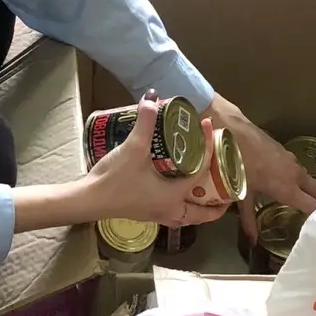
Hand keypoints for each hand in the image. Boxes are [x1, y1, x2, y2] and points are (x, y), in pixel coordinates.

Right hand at [83, 94, 231, 229]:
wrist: (89, 200)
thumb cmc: (115, 179)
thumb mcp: (132, 148)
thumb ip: (145, 122)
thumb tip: (152, 98)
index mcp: (174, 196)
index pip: (202, 171)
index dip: (208, 147)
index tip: (208, 127)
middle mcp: (170, 210)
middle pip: (204, 214)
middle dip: (218, 203)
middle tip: (226, 184)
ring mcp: (158, 215)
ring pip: (189, 217)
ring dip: (200, 208)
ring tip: (206, 191)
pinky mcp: (146, 214)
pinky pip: (174, 214)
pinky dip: (183, 206)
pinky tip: (177, 190)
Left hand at [204, 94, 315, 241]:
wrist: (232, 131)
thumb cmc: (236, 165)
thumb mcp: (242, 195)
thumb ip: (249, 218)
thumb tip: (252, 240)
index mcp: (288, 188)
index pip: (314, 206)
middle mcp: (295, 174)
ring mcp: (292, 161)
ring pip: (309, 180)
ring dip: (312, 191)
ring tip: (311, 205)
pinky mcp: (286, 152)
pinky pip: (299, 170)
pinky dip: (301, 180)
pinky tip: (293, 186)